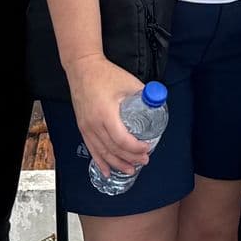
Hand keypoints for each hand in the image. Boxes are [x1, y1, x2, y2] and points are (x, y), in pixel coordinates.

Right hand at [65, 56, 150, 179]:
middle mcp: (94, 125)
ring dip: (117, 163)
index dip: (135, 147)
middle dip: (130, 158)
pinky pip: (91, 149)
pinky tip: (107, 171)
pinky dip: (100, 161)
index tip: (147, 147)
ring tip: (130, 170)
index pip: (121, 139)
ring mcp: (86, 128)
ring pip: (102, 152)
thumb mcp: (129, 83)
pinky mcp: (82, 127)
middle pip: (113, 149)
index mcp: (106, 114)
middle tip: (144, 161)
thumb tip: (157, 105)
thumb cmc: (106, 75)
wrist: (82, 69)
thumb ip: (143, 96)